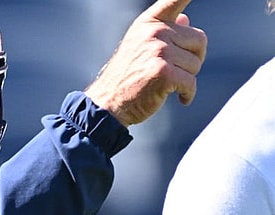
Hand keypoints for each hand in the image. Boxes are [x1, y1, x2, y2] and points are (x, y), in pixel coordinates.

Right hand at [84, 0, 206, 126]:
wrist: (108, 103)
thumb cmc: (126, 76)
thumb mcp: (140, 47)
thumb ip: (164, 31)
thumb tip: (186, 18)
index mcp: (149, 23)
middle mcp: (155, 32)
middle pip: (199, 40)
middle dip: (193, 59)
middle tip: (177, 72)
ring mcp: (159, 51)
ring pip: (195, 64)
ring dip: (187, 79)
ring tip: (167, 85)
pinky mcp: (163, 72)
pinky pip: (191, 82)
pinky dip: (188, 94)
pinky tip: (179, 98)